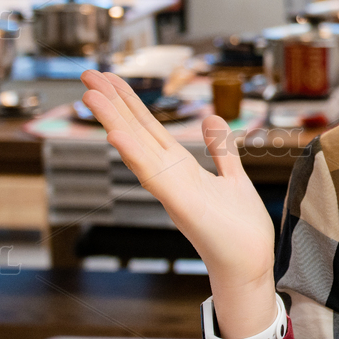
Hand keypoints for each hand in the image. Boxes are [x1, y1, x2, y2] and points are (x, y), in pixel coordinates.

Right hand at [80, 70, 277, 336]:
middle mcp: (170, 177)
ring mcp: (171, 191)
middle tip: (88, 74)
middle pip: (137, 133)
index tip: (109, 79)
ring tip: (91, 95)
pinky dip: (134, 155)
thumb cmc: (239, 229)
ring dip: (114, 122)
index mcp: (180, 169)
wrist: (250, 264)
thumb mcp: (233, 177)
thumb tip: (212, 118)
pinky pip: (153, 177)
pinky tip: (116, 135)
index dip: (129, 103)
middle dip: (113, 104)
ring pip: (137, 150)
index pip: (149, 129)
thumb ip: (220, 150)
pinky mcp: (181, 206)